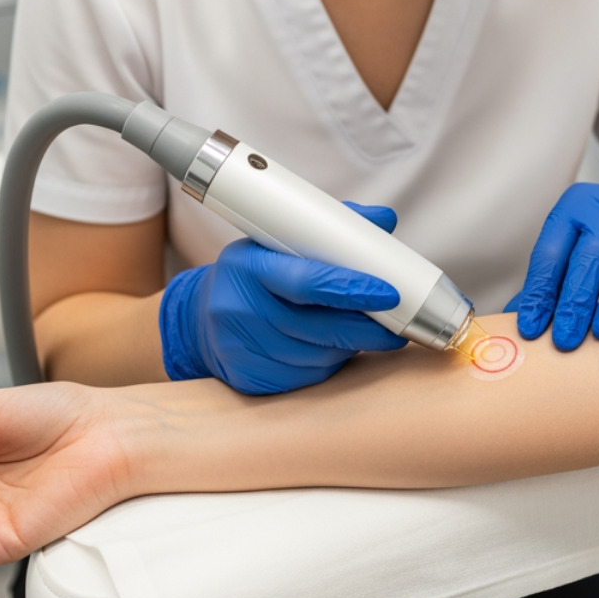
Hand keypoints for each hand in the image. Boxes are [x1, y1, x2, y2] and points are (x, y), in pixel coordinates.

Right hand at [159, 202, 406, 394]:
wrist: (200, 319)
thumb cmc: (253, 276)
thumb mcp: (278, 243)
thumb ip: (331, 231)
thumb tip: (385, 219)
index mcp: (248, 266)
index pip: (308, 281)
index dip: (353, 289)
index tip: (390, 293)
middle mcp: (238, 308)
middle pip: (318, 326)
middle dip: (365, 328)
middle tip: (398, 326)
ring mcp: (239, 347)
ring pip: (315, 356)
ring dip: (350, 348)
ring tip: (368, 335)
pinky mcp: (246, 377)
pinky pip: (303, 378)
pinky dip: (327, 366)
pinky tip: (335, 353)